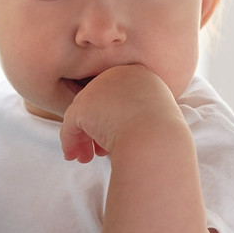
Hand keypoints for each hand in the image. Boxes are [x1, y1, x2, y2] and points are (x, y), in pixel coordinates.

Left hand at [58, 64, 184, 163]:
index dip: (114, 119)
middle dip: (96, 129)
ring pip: (84, 113)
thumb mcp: (155, 119)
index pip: (117, 96)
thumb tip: (118, 127)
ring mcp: (99, 88)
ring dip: (83, 137)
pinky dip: (71, 141)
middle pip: (99, 103)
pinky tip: (73, 157)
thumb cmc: (162, 138)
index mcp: (140, 74)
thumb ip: (138, 116)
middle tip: (98, 152)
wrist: (158, 142)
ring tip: (86, 158)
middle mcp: (118, 74)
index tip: (115, 139)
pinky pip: (71, 124)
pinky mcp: (83, 106)